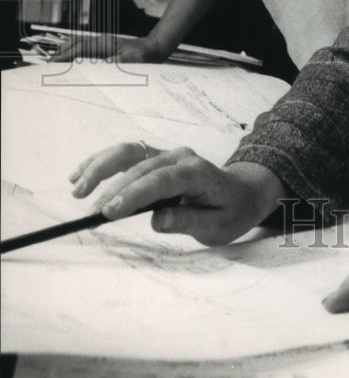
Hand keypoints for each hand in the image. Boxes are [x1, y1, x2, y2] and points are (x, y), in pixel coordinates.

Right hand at [52, 34, 165, 62]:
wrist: (154, 48)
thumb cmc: (145, 55)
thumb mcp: (136, 60)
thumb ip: (122, 62)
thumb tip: (109, 63)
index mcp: (105, 43)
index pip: (80, 49)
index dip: (66, 56)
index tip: (53, 63)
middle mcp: (101, 41)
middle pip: (75, 44)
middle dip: (61, 53)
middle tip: (48, 65)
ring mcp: (102, 42)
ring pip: (78, 43)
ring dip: (66, 51)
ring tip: (54, 62)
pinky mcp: (104, 46)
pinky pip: (84, 47)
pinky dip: (73, 51)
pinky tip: (69, 59)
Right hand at [69, 141, 286, 245]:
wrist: (241, 193)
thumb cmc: (231, 211)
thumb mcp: (218, 226)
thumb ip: (188, 221)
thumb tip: (158, 220)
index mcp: (198, 173)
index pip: (162, 180)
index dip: (135, 194)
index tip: (110, 211)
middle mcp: (180, 157)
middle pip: (140, 166)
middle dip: (112, 189)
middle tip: (91, 215)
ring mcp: (167, 154)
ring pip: (129, 152)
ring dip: (100, 168)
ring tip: (78, 189)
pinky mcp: (156, 158)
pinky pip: (126, 154)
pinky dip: (102, 162)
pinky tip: (81, 175)